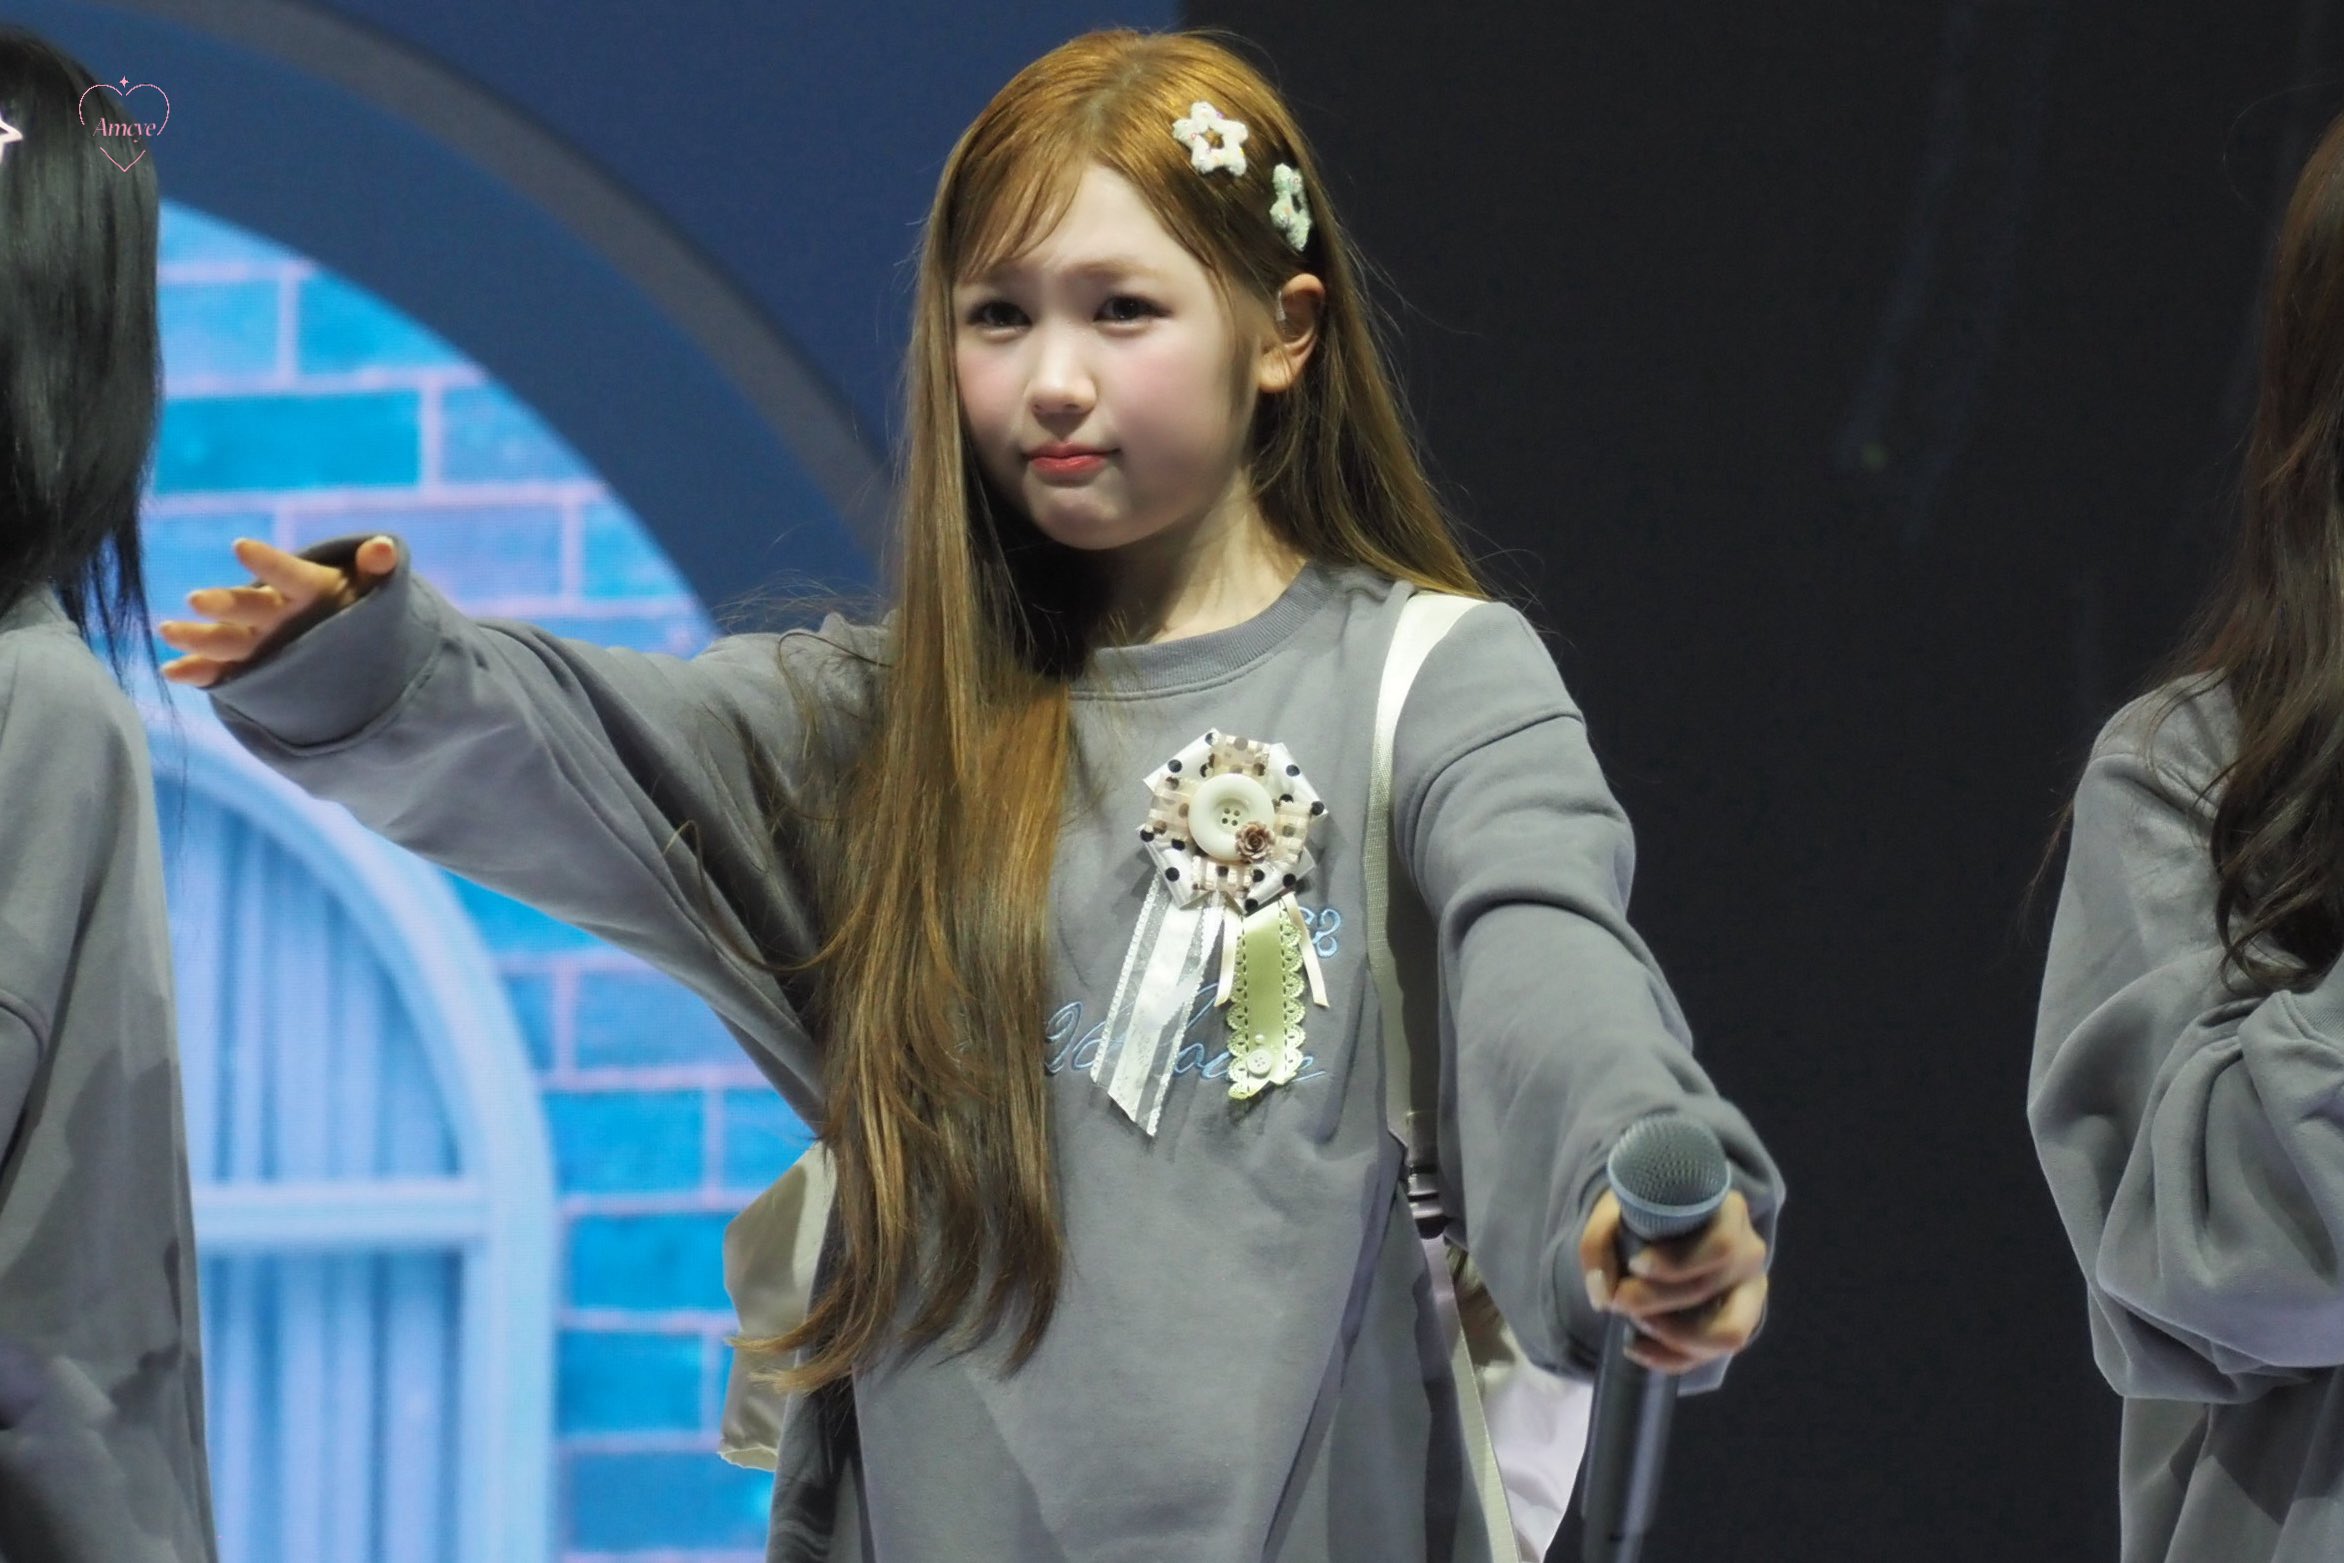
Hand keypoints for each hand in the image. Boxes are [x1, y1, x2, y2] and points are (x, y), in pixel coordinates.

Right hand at [158, 535, 397, 688]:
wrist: (344, 634)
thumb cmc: (356, 603)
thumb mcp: (371, 588)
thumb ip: (376, 569)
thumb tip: (384, 547)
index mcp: (305, 587)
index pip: (288, 573)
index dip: (268, 562)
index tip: (242, 547)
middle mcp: (274, 610)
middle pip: (248, 606)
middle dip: (224, 603)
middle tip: (198, 600)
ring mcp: (257, 637)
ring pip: (225, 636)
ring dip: (198, 636)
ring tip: (169, 631)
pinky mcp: (246, 664)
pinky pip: (218, 668)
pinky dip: (196, 671)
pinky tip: (172, 671)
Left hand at [1579, 1188, 1768, 1374]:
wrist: (1659, 1231)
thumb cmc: (1646, 1216)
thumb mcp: (1616, 1213)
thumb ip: (1599, 1242)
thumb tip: (1603, 1293)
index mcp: (1729, 1214)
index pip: (1722, 1244)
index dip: (1677, 1262)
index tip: (1635, 1263)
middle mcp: (1749, 1253)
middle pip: (1710, 1286)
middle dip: (1656, 1299)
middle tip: (1619, 1297)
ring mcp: (1749, 1293)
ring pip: (1727, 1333)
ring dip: (1672, 1334)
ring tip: (1635, 1321)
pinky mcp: (1737, 1325)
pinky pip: (1712, 1356)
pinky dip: (1670, 1358)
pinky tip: (1635, 1347)